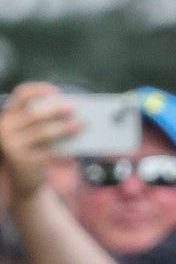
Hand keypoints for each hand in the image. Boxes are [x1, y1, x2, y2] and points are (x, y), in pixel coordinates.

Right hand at [0, 83, 78, 199]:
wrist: (21, 175)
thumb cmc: (33, 143)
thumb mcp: (33, 128)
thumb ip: (45, 117)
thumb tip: (72, 109)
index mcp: (10, 114)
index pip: (21, 94)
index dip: (39, 89)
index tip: (56, 92)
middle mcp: (7, 129)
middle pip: (34, 114)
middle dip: (56, 110)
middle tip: (74, 108)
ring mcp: (13, 146)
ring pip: (42, 132)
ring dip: (63, 128)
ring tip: (79, 126)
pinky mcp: (22, 162)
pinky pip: (47, 153)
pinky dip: (62, 151)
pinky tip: (73, 151)